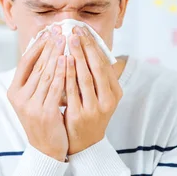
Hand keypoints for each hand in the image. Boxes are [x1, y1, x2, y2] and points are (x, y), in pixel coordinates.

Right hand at [7, 27, 67, 160]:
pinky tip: (68, 60)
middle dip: (49, 46)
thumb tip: (45, 51)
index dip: (36, 45)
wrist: (46, 150)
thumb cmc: (43, 120)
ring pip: (46, 74)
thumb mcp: (33, 98)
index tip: (47, 31)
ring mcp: (31, 106)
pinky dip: (62, 72)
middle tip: (59, 29)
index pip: (25, 62)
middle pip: (36, 65)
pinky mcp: (45, 113)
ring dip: (56, 54)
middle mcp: (20, 98)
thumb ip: (36, 79)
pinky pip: (55, 88)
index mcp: (14, 92)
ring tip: (65, 39)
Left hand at [64, 26, 122, 154]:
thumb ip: (99, 76)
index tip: (84, 31)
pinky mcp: (80, 116)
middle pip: (97, 68)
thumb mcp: (100, 96)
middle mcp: (108, 100)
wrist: (84, 144)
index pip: (105, 64)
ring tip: (68, 41)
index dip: (94, 46)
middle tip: (75, 30)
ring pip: (85, 78)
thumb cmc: (90, 114)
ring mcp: (94, 109)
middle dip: (85, 47)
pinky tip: (61, 61)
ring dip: (76, 57)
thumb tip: (94, 48)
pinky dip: (67, 75)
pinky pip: (71, 91)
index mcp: (115, 93)